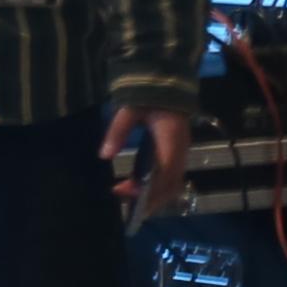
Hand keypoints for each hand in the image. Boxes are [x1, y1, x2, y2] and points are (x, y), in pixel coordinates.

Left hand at [103, 102, 190, 227]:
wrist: (168, 80)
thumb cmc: (148, 95)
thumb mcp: (129, 109)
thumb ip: (118, 131)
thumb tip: (104, 155)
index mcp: (170, 140)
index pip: (164, 172)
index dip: (148, 188)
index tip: (125, 192)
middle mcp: (181, 150)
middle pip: (172, 185)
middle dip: (152, 199)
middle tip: (128, 206)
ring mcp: (182, 152)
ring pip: (174, 184)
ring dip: (156, 196)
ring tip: (132, 202)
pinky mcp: (179, 152)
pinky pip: (173, 177)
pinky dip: (159, 188)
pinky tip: (141, 189)